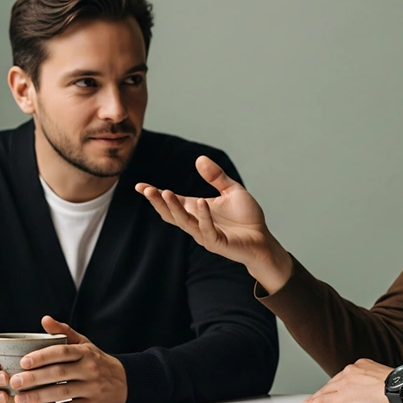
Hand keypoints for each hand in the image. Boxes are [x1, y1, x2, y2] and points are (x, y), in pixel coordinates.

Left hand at [8, 316, 127, 402]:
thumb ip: (64, 331)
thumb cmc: (98, 361)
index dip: (42, 356)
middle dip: (34, 378)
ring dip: (39, 396)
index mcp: (85, 352)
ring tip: (20, 399)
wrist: (126, 381)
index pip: (62, 352)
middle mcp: (90, 369)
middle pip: (59, 373)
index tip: (24, 361)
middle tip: (14, 382)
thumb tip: (45, 319)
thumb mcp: (85, 343)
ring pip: (62, 392)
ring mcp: (92, 388)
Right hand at [135, 155, 292, 292]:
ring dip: (174, 208)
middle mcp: (196, 222)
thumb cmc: (246, 217)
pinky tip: (201, 202)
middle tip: (146, 190)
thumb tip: (199, 158)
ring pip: (184, 222)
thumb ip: (216, 176)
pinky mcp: (217, 243)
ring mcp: (205, 234)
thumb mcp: (231, 190)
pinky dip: (203, 216)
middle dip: (158, 202)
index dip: (155, 195)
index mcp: (196, 210)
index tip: (139, 186)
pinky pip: (207, 230)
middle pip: (171, 214)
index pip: (172, 201)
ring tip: (165, 192)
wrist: (262, 239)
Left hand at [302, 358, 396, 402]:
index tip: (335, 387)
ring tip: (311, 402)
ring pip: (326, 390)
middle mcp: (350, 371)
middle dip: (326, 390)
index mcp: (362, 365)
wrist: (400, 389)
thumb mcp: (384, 376)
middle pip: (333, 382)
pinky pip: (324, 400)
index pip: (345, 376)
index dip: (338, 383)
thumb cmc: (399, 386)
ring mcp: (344, 383)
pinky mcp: (341, 397)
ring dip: (318, 397)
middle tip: (318, 396)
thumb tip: (375, 388)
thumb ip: (374, 379)